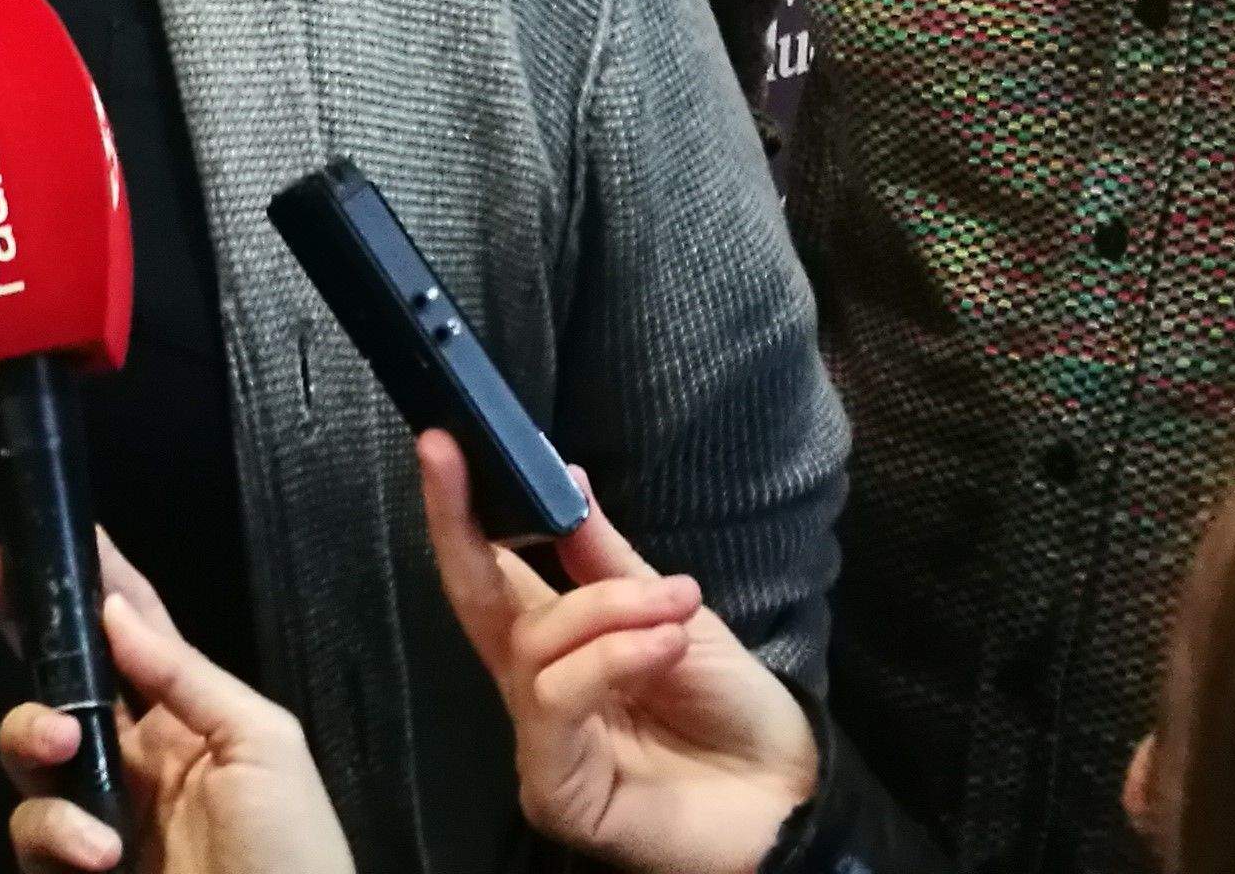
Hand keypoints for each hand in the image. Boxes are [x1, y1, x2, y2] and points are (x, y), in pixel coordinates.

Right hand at [0, 533, 352, 873]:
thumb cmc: (294, 850)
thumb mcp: (263, 745)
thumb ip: (185, 675)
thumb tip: (115, 609)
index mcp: (185, 715)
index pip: (129, 631)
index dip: (93, 578)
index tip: (55, 524)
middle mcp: (132, 756)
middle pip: (58, 677)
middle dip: (19, 623)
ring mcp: (98, 813)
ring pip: (28, 750)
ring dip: (34, 737)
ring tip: (65, 755)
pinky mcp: (73, 869)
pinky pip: (32, 834)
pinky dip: (56, 833)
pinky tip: (99, 853)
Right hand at [414, 432, 817, 873]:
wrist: (789, 792)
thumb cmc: (733, 708)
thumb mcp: (674, 612)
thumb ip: (608, 560)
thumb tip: (563, 477)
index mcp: (558, 643)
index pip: (489, 569)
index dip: (460, 510)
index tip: (444, 441)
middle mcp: (535, 688)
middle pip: (474, 600)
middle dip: (458, 522)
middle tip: (452, 453)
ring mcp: (540, 742)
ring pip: (531, 646)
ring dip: (605, 611)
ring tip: (675, 608)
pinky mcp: (553, 790)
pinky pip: (557, 702)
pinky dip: (610, 660)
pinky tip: (665, 646)